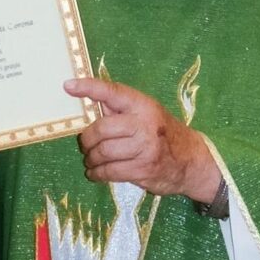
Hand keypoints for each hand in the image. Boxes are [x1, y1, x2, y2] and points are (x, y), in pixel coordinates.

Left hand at [66, 78, 218, 201]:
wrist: (191, 160)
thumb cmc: (162, 133)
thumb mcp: (147, 113)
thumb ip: (120, 109)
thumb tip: (87, 104)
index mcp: (142, 105)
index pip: (112, 92)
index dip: (89, 87)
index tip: (68, 86)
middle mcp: (144, 124)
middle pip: (101, 128)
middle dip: (87, 139)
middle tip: (85, 144)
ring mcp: (144, 149)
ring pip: (103, 152)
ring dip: (91, 158)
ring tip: (90, 159)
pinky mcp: (142, 170)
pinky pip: (110, 171)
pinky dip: (97, 173)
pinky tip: (95, 172)